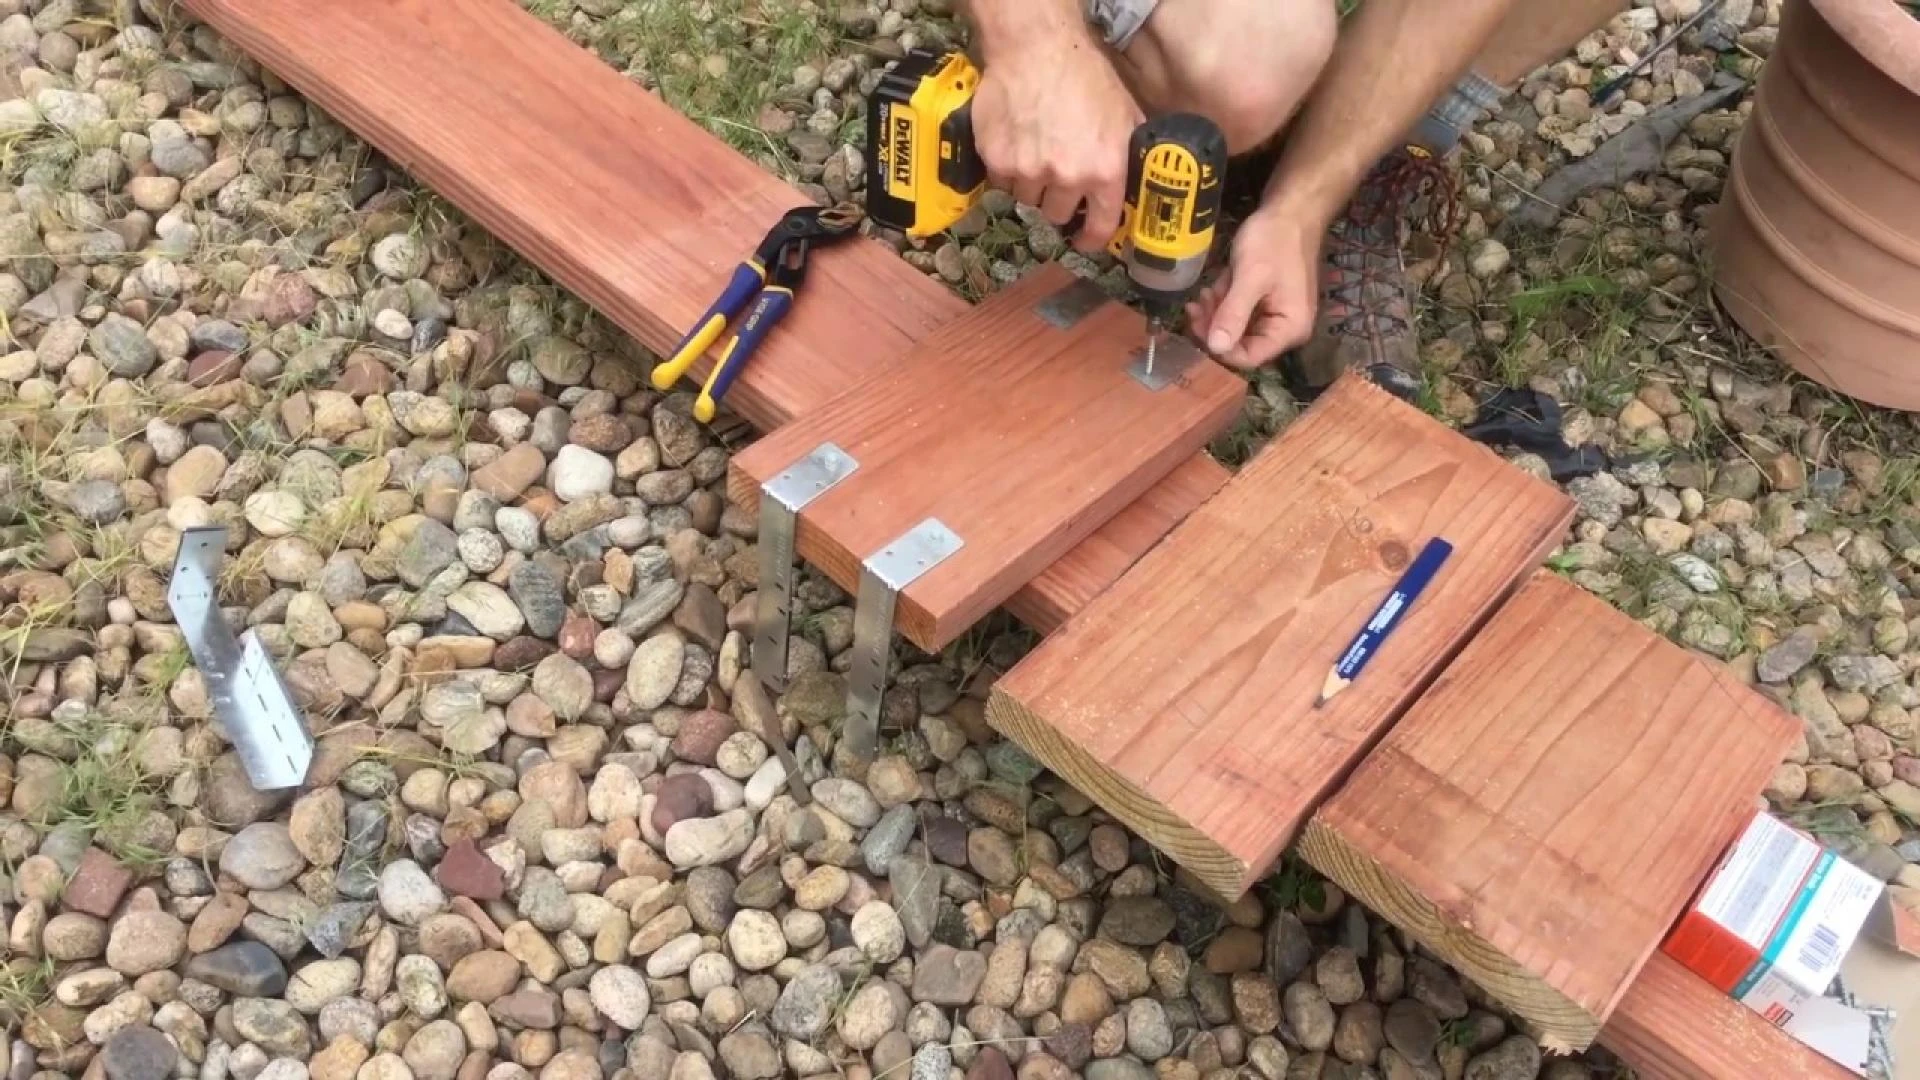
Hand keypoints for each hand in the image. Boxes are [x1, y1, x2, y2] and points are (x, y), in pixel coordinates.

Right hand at [971, 40, 1141, 252]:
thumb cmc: (1086, 76)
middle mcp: (1066, 177)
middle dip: (1058, 201)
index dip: (1091, 239)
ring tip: (1034, 155)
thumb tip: (1136, 181)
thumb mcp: (1125, 114)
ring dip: (1031, 185)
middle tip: (1056, 178)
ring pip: (1026, 199)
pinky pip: (1000, 182)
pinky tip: (1015, 144)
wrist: (1037, 48)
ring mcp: (1028, 171)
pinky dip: (1006, 170)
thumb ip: (1129, 154)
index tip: (1084, 240)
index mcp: (1105, 170)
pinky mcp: (997, 160)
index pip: (1099, 226)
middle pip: (1056, 215)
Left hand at [1186, 206, 1322, 369]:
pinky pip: (1239, 311)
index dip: (1219, 347)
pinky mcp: (1265, 300)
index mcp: (1290, 329)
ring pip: (1236, 327)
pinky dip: (1224, 301)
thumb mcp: (1251, 277)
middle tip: (1193, 307)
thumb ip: (1233, 314)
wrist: (1291, 209)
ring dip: (1216, 313)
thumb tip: (1215, 348)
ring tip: (1204, 292)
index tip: (1196, 325)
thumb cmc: (1275, 241)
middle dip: (1215, 326)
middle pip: (1241, 343)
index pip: (1249, 358)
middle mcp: (1285, 328)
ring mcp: (1275, 313)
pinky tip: (1213, 286)